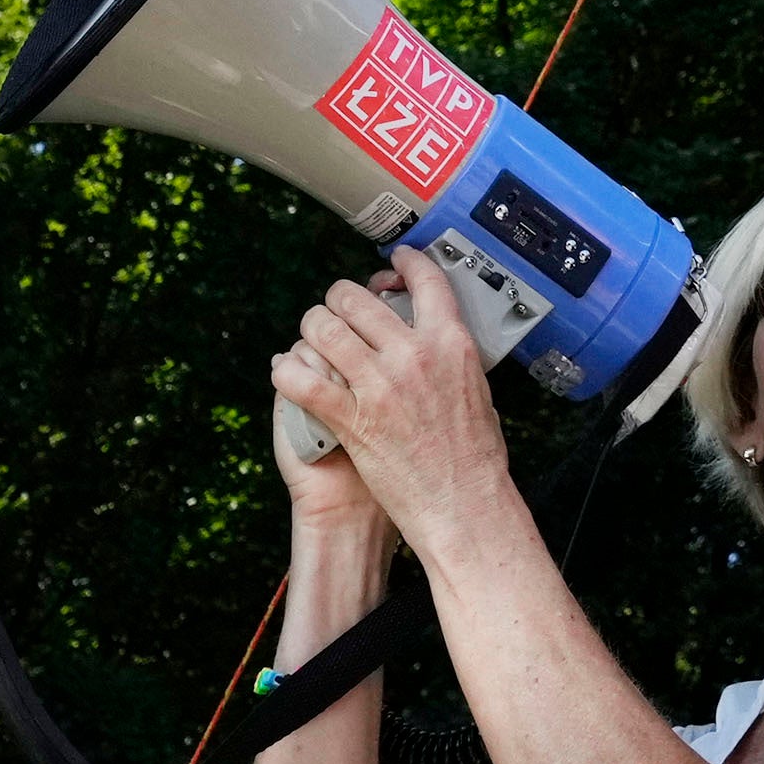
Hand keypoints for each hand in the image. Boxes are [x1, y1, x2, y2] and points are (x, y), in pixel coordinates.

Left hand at [269, 247, 513, 563]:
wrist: (461, 501)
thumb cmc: (474, 452)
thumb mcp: (475, 385)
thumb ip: (450, 353)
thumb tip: (435, 336)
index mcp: (450, 342)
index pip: (425, 280)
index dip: (405, 262)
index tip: (394, 262)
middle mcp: (413, 355)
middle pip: (360, 299)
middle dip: (341, 296)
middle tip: (337, 304)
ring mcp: (380, 386)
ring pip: (326, 330)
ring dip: (312, 326)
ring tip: (312, 331)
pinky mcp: (352, 419)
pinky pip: (305, 381)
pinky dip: (288, 371)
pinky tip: (287, 369)